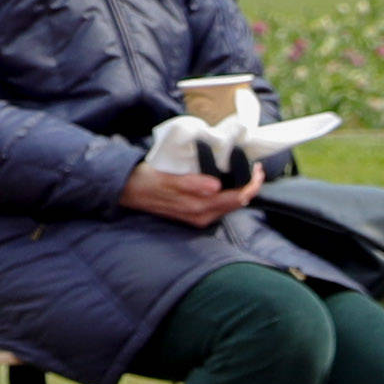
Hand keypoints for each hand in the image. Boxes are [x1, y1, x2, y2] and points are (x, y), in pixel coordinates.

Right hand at [121, 161, 257, 224]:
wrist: (127, 190)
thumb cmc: (147, 181)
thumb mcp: (168, 180)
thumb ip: (192, 184)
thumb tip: (216, 186)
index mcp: (199, 208)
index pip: (236, 198)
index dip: (251, 185)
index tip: (257, 168)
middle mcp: (202, 216)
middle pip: (236, 203)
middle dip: (250, 187)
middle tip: (256, 167)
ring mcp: (198, 216)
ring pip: (229, 205)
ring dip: (240, 190)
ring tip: (246, 172)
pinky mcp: (193, 213)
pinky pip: (218, 204)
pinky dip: (228, 192)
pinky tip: (228, 181)